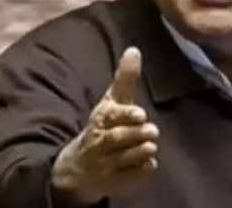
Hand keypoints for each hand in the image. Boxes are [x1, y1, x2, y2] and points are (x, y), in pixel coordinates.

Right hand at [52, 47, 158, 202]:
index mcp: (100, 120)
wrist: (79, 167)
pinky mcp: (113, 182)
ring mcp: (105, 164)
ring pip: (124, 159)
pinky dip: (140, 172)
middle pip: (118, 139)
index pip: (112, 116)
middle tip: (152, 131)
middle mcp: (100, 142)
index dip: (126, 116)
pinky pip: (129, 179)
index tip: (140, 114)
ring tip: (150, 146)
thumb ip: (125, 79)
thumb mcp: (111, 103)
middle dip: (135, 135)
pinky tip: (148, 164)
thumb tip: (134, 49)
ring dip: (139, 153)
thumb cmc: (103, 127)